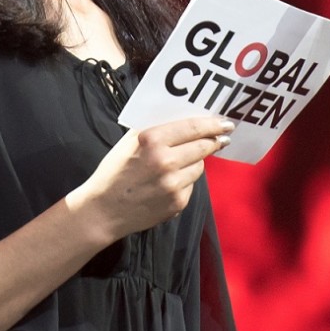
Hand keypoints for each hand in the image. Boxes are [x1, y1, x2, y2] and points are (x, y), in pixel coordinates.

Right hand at [68, 116, 233, 242]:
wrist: (104, 210)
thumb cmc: (115, 171)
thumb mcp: (129, 141)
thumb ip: (155, 129)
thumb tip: (186, 121)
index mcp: (151, 140)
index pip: (192, 127)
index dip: (212, 124)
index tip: (225, 123)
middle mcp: (165, 161)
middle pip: (203, 146)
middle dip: (214, 141)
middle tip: (222, 137)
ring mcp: (173, 184)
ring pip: (200, 167)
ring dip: (196, 162)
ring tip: (180, 164)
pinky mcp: (178, 203)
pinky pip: (191, 185)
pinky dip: (185, 181)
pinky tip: (169, 183)